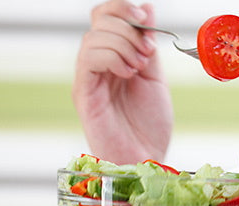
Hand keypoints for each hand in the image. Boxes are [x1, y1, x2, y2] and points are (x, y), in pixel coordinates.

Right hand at [73, 0, 172, 163]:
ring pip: (93, 38)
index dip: (123, 8)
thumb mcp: (155, 76)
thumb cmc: (149, 126)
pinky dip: (112, 59)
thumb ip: (148, 43)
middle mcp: (96, 65)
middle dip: (128, 27)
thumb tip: (148, 8)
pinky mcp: (83, 94)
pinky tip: (128, 74)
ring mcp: (87, 79)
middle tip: (147, 51)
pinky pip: (89, 60)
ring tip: (139, 67)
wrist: (146, 158)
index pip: (105, 16)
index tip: (146, 19)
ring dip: (123, 45)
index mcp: (112, 57)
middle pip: (98, 21)